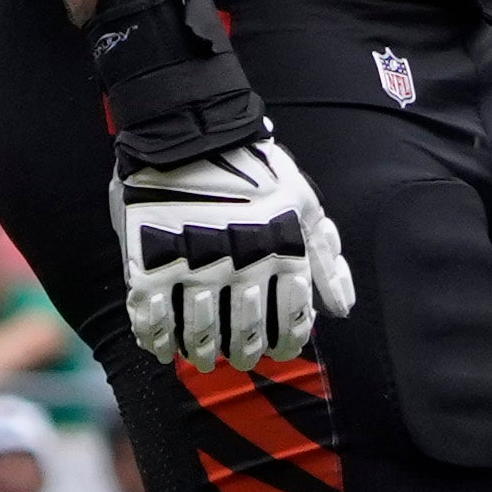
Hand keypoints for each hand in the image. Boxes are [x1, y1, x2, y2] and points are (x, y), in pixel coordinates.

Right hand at [109, 135, 357, 369]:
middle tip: (240, 359)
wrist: (193, 132)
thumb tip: (343, 309)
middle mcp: (242, 264)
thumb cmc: (257, 169)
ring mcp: (193, 264)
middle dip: (245, 353)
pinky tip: (162, 347)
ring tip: (203, 357)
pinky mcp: (149, 262)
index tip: (279, 353)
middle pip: (246, 333)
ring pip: (201, 332)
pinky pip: (152, 317)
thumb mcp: (303, 204)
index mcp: (282, 250)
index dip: (286, 342)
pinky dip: (157, 339)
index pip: (291, 318)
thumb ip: (325, 258)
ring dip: (203, 351)